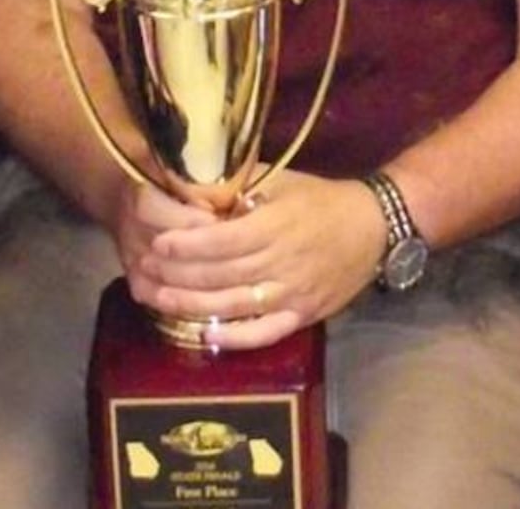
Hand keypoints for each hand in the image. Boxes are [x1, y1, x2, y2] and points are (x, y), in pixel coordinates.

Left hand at [132, 175, 388, 348]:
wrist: (373, 227)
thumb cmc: (321, 200)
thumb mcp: (281, 181)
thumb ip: (239, 187)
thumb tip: (194, 191)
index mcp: (275, 225)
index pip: (222, 240)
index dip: (187, 245)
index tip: (158, 243)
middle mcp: (281, 262)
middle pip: (221, 274)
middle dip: (179, 274)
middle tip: (146, 271)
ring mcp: (292, 293)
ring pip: (235, 304)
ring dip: (193, 305)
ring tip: (161, 299)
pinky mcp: (303, 315)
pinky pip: (264, 332)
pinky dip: (235, 337)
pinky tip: (206, 334)